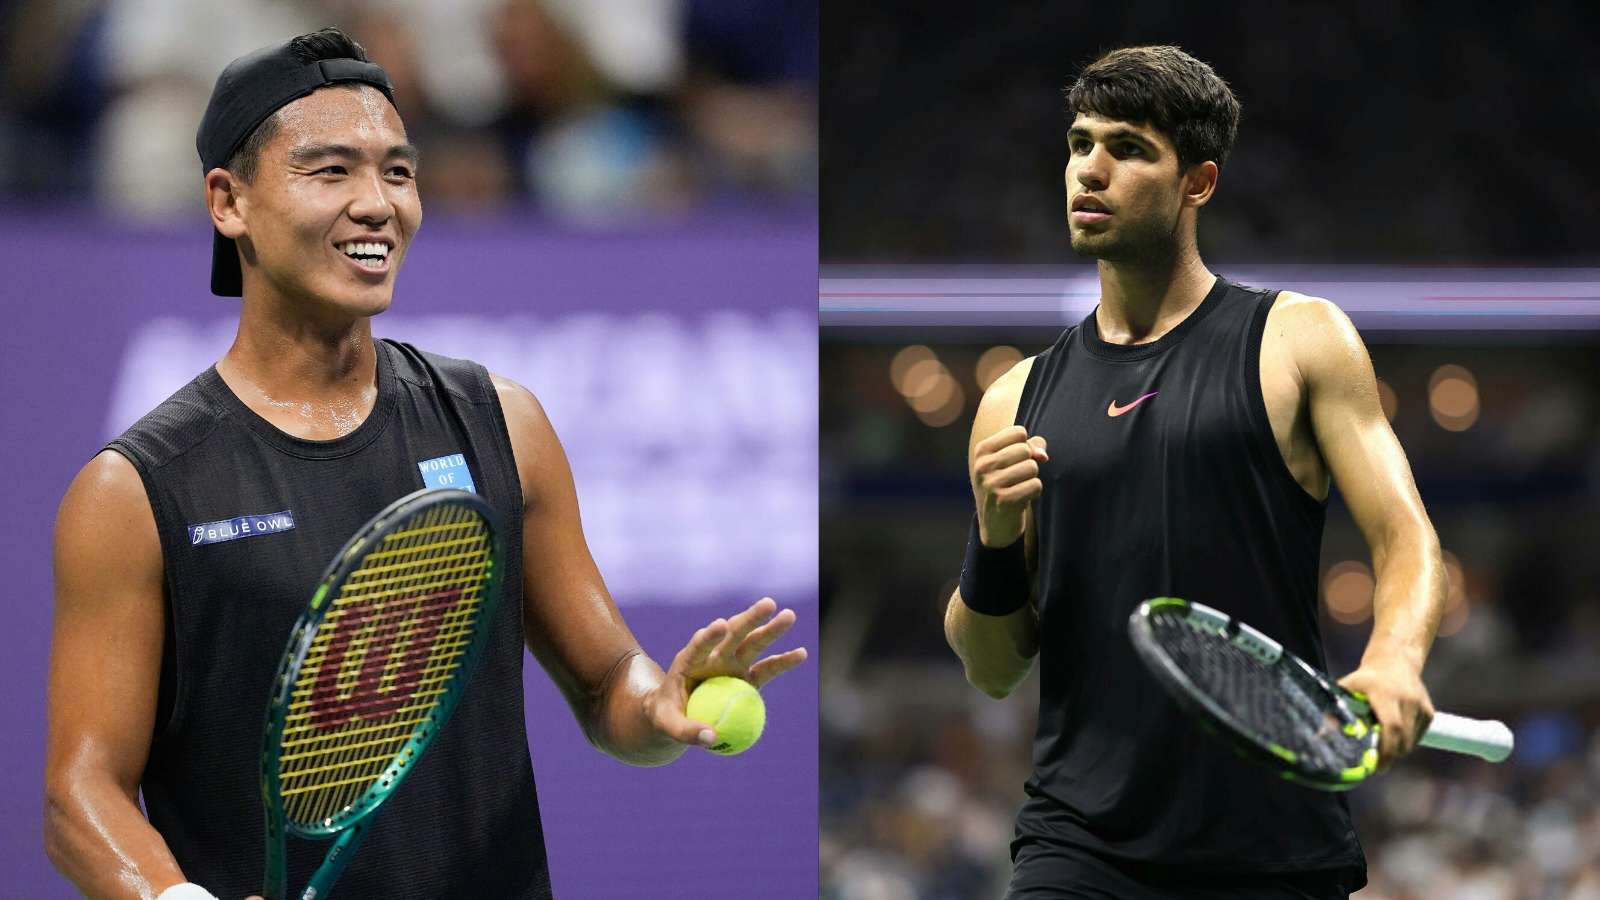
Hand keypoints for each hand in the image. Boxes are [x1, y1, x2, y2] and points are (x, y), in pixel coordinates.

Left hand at [645, 597, 807, 747]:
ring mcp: (731, 663)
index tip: (721, 625)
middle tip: (769, 604)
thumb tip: (711, 738)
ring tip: (789, 615)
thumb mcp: (668, 725)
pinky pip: (767, 668)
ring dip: (770, 629)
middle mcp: (713, 656)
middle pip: (733, 634)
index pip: (698, 645)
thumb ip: (687, 731)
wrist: (678, 713)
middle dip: (750, 619)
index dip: (709, 636)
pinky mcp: (746, 675)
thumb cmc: (667, 716)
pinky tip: (801, 653)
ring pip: (752, 643)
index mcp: (689, 661)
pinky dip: (783, 661)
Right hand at [970, 426, 1047, 546]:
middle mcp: (983, 466)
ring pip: (1032, 467)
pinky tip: (1023, 498)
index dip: (1025, 445)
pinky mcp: (1005, 500)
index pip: (1018, 432)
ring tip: (1020, 487)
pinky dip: (1035, 492)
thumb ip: (1031, 447)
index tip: (1016, 460)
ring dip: (1032, 478)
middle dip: (1029, 463)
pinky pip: (1036, 485)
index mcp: (982, 450)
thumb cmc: (1006, 483)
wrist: (994, 523)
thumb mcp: (1010, 461)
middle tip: (1018, 477)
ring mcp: (992, 484)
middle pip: (1025, 450)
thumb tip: (1043, 456)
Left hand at [1338, 656, 1434, 770]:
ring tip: (1383, 741)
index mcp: (1385, 693)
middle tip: (1377, 764)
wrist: (1396, 662)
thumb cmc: (1365, 680)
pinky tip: (1395, 730)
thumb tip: (1321, 736)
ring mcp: (1421, 706)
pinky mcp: (1429, 712)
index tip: (1377, 768)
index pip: (1391, 727)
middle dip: (1390, 756)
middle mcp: (1407, 699)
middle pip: (1402, 740)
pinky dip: (1406, 742)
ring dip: (1397, 749)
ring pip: (1410, 742)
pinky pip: (1417, 737)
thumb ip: (1335, 711)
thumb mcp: (1347, 688)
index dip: (1386, 750)